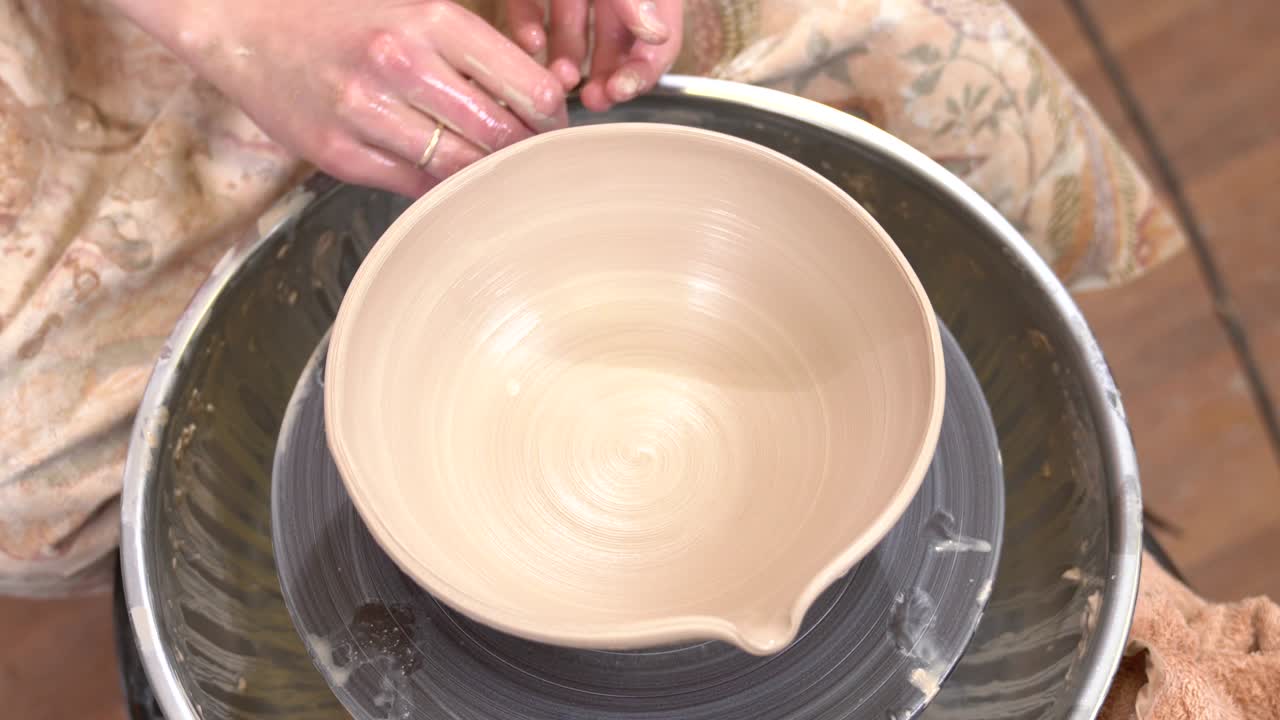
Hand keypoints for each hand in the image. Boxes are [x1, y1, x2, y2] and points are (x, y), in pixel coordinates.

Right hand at [108, 0, 569, 196]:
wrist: (238, 21)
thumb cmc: (335, 11)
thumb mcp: (411, 4)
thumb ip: (470, 48)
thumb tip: (534, 97)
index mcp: (430, 18)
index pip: (528, 88)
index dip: (552, 117)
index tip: (551, 125)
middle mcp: (400, 65)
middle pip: (501, 136)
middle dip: (523, 151)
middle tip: (527, 155)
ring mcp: (365, 114)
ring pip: (460, 168)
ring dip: (482, 173)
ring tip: (488, 165)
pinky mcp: (338, 154)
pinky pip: (413, 184)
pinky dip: (436, 183)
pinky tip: (439, 169)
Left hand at [504, 0, 683, 110]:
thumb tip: (655, 34)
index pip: (657, 44)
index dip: (641, 72)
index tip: (619, 91)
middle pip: (614, 49)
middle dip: (603, 80)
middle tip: (591, 101)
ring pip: (570, 36)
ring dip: (565, 64)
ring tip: (559, 77)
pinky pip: (529, 11)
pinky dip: (527, 30)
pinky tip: (531, 44)